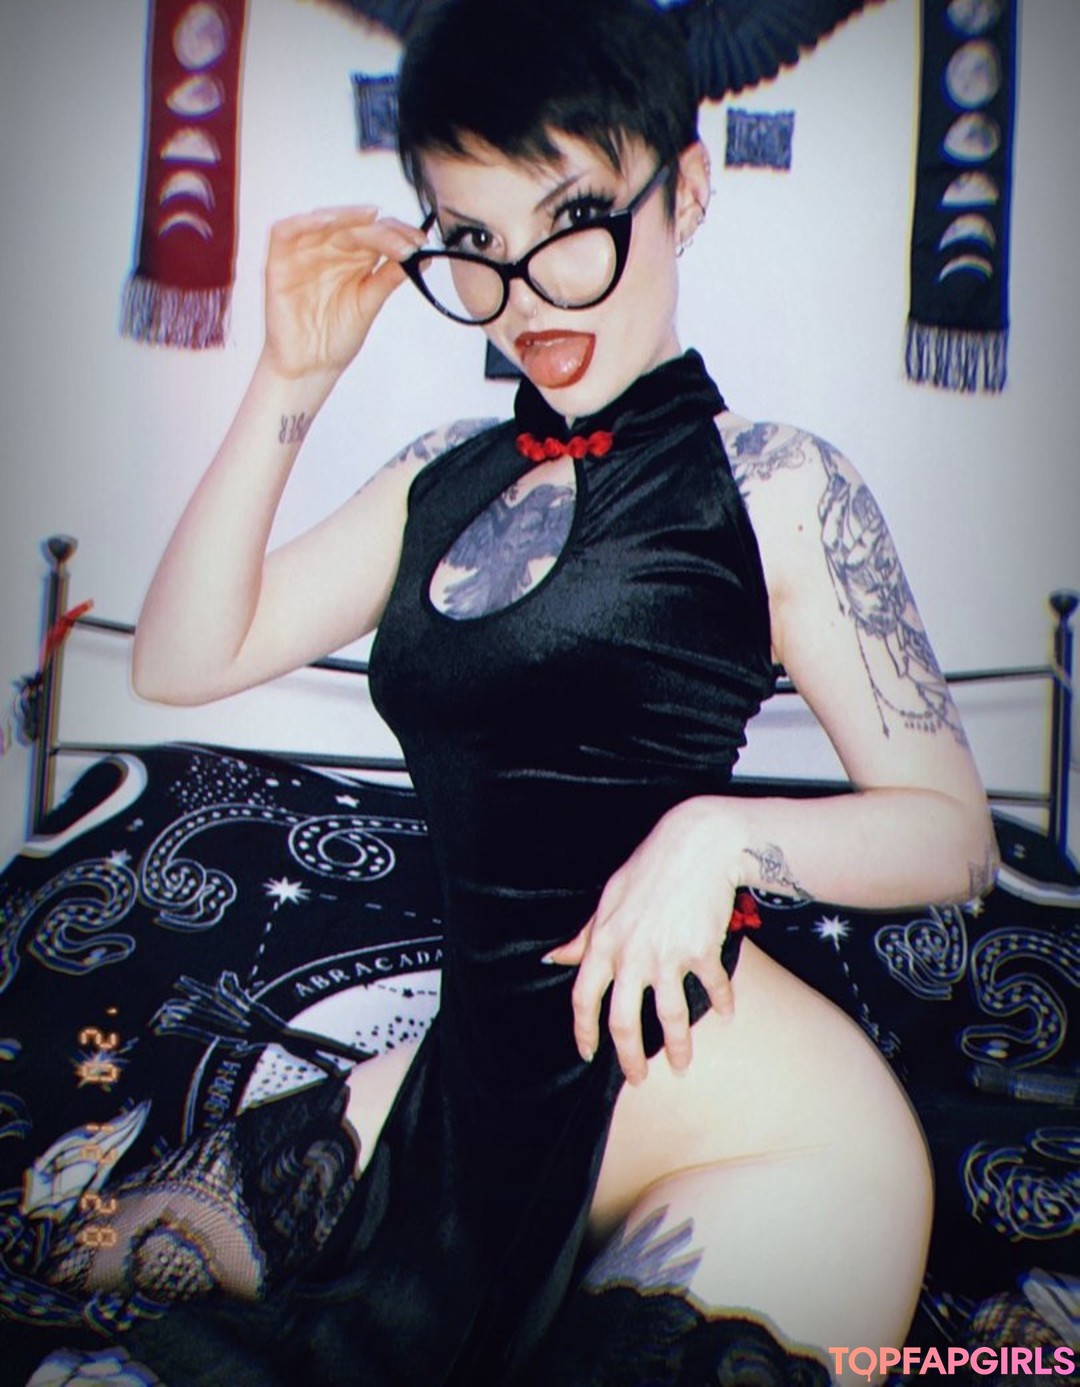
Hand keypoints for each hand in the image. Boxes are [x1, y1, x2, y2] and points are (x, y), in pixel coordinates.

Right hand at [261, 206, 427, 379]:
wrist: (310, 366)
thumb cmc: (335, 337)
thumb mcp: (369, 304)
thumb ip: (389, 277)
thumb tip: (422, 257)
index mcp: (353, 258)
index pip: (375, 234)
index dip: (397, 233)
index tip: (419, 242)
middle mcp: (329, 251)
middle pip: (353, 226)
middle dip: (380, 229)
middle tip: (404, 240)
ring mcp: (304, 254)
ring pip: (322, 221)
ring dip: (346, 216)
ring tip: (371, 219)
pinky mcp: (279, 262)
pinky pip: (285, 232)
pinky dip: (304, 222)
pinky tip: (328, 221)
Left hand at [544, 799, 742, 1083]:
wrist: (697, 844)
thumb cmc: (649, 868)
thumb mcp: (607, 899)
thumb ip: (584, 936)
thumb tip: (553, 958)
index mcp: (604, 943)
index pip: (584, 999)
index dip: (583, 1032)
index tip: (588, 1054)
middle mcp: (632, 955)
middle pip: (625, 1023)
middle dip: (630, 1059)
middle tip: (638, 1078)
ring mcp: (667, 956)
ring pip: (671, 1018)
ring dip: (679, 1048)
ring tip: (682, 1065)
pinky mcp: (701, 951)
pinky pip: (713, 989)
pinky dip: (722, 1004)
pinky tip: (727, 1014)